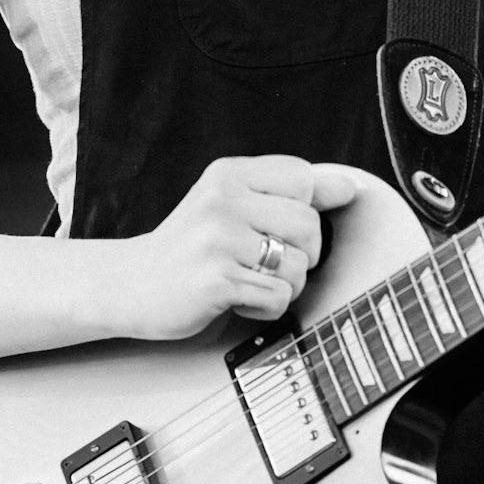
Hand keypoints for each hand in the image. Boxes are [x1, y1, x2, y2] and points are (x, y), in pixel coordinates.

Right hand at [122, 155, 356, 340]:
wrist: (132, 283)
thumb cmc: (191, 246)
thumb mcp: (234, 204)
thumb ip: (290, 193)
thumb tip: (350, 186)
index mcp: (230, 174)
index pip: (304, 177)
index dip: (307, 208)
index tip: (281, 227)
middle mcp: (223, 200)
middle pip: (308, 223)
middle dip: (301, 253)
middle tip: (267, 261)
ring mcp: (218, 240)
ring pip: (296, 265)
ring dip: (283, 285)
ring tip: (249, 281)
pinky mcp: (216, 280)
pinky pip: (277, 298)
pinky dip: (265, 308)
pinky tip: (238, 299)